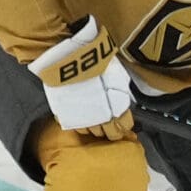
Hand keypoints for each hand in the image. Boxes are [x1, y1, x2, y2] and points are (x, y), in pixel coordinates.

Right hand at [26, 16, 133, 139]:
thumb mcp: (116, 75)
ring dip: (95, 128)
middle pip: (109, 133)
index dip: (125, 126)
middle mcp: (100, 116)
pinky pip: (74, 125)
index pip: (124, 125)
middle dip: (111, 131)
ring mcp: (82, 117)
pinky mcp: (65, 114)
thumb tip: (124, 99)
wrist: (70, 57)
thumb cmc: (96, 62)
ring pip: (91, 131)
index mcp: (116, 107)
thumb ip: (120, 91)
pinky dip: (79, 124)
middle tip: (111, 126)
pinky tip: (82, 118)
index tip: (124, 124)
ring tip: (96, 122)